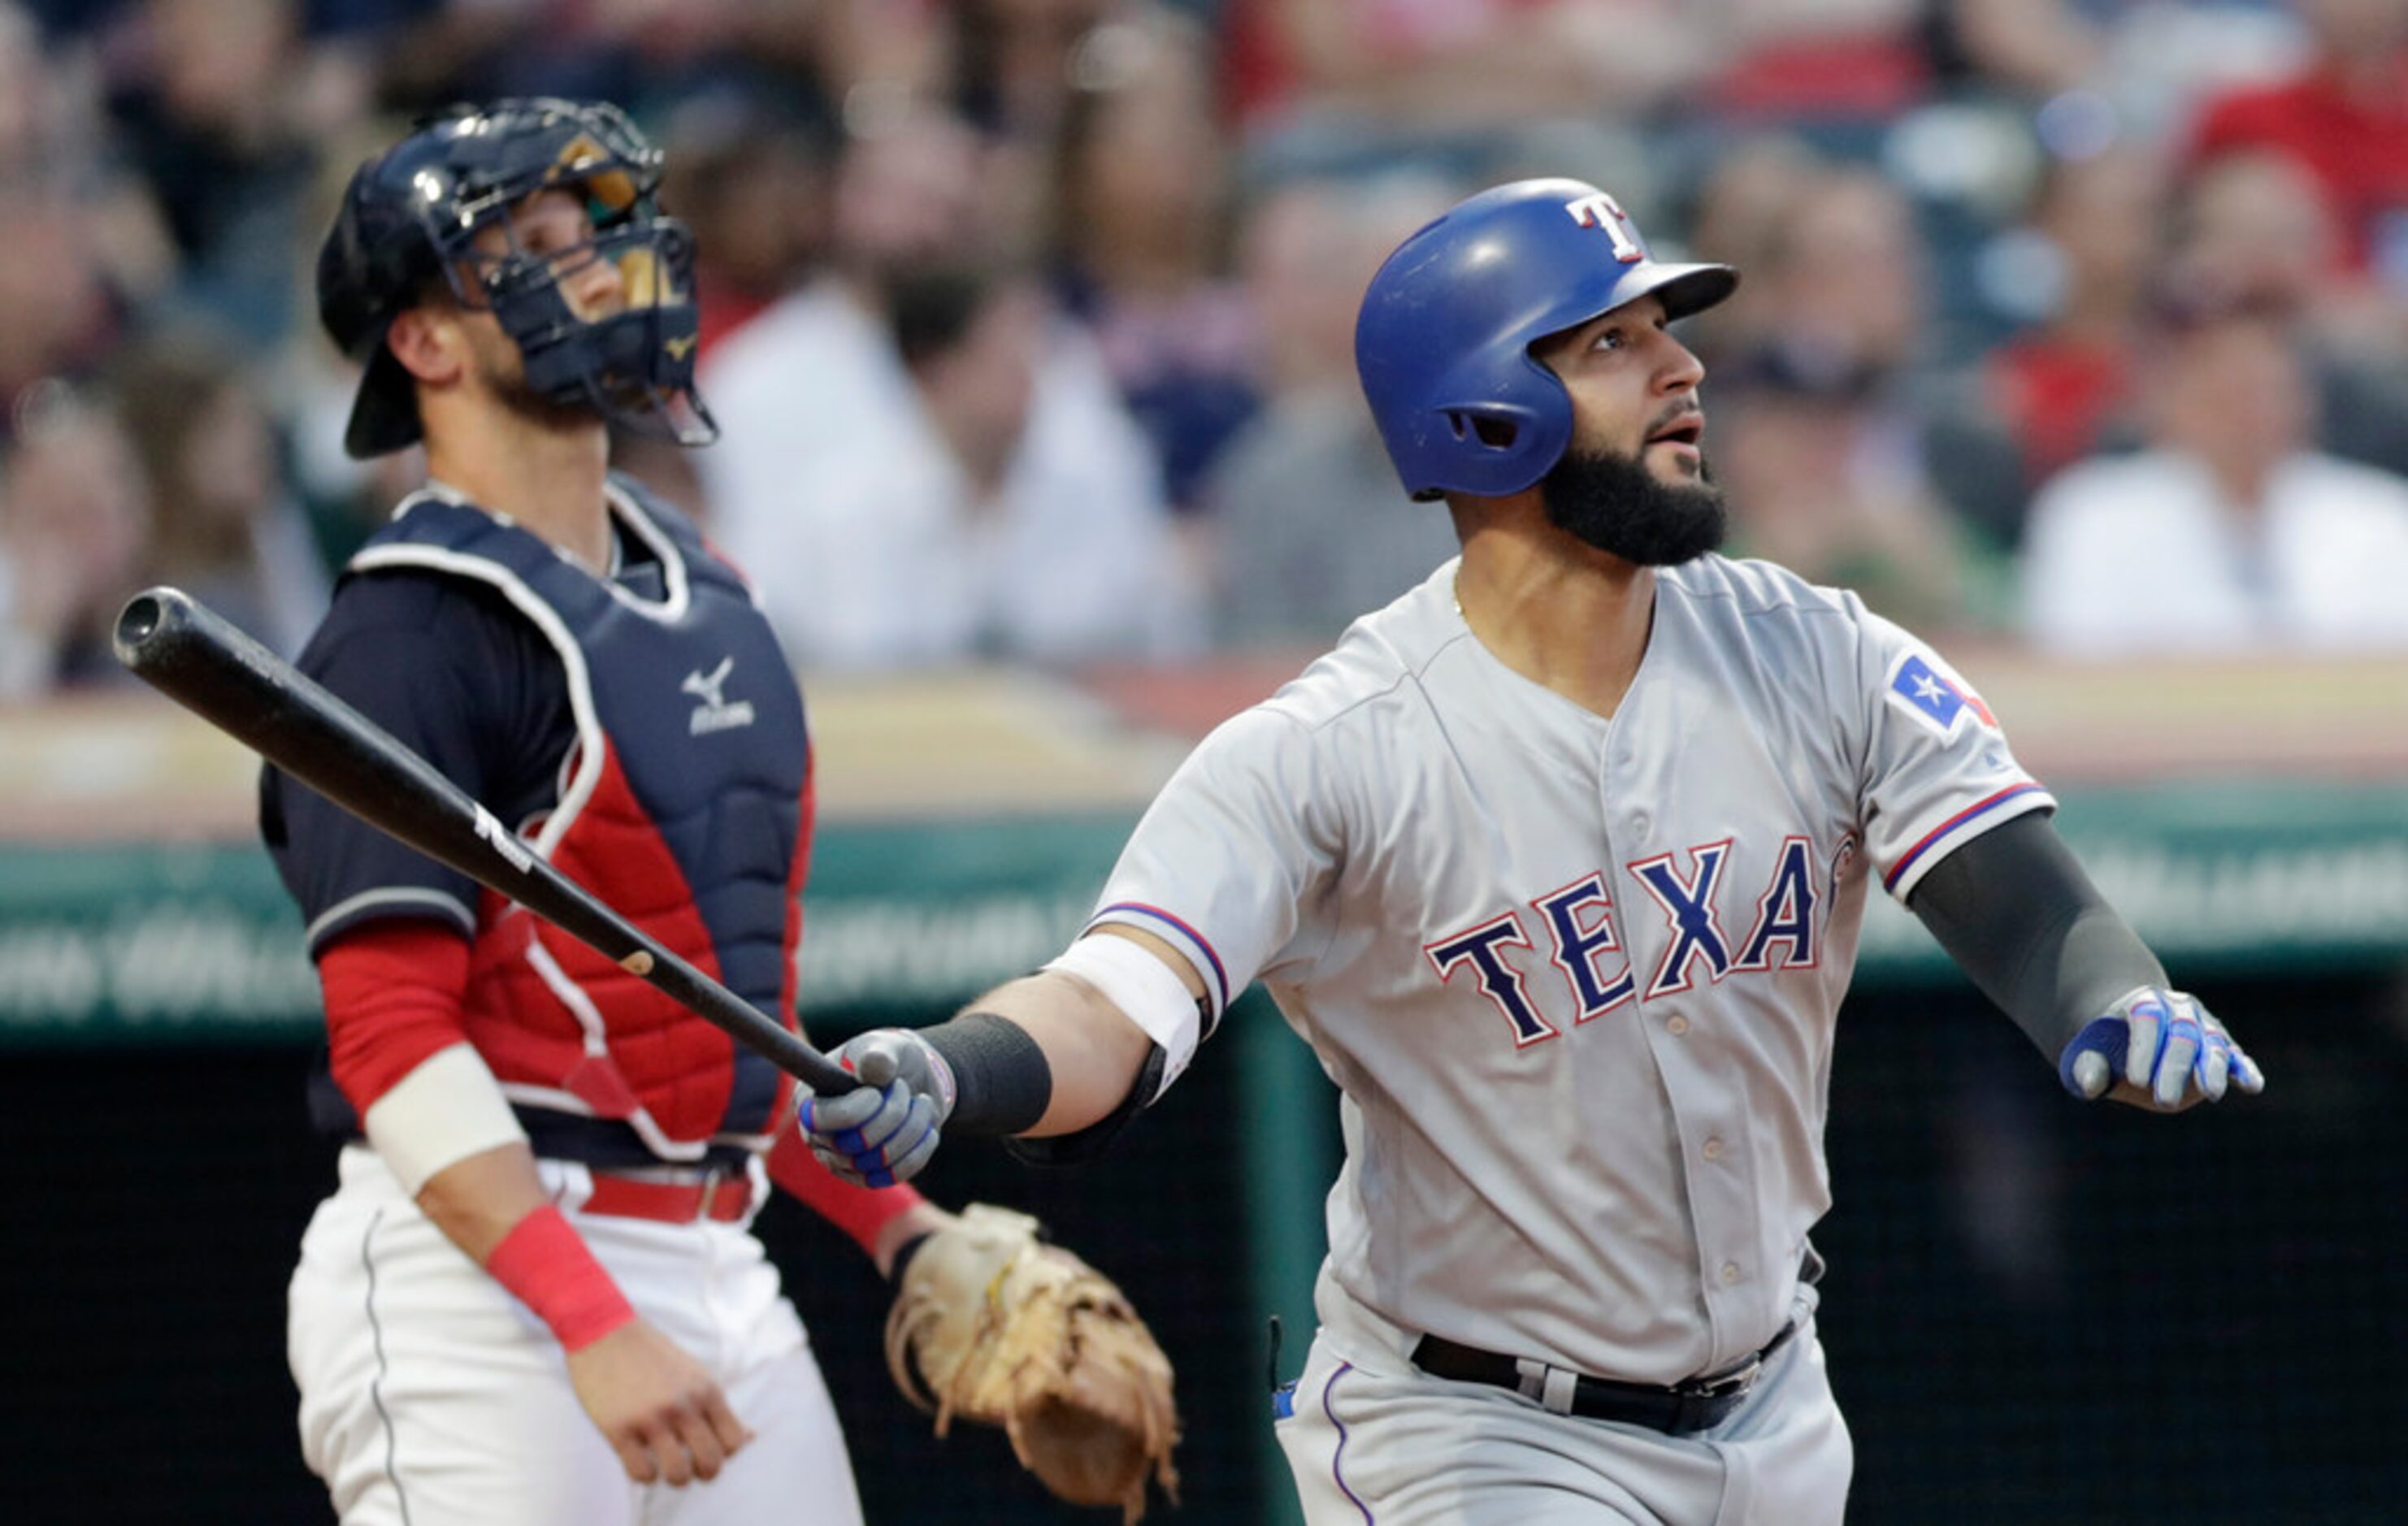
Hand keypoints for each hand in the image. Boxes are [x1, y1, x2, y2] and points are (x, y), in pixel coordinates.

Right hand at [563, 1317, 751, 1485]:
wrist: (605, 1331)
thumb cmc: (654, 1357)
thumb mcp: (696, 1376)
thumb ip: (719, 1409)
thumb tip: (751, 1438)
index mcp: (707, 1390)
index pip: (735, 1443)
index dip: (724, 1455)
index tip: (706, 1448)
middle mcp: (683, 1405)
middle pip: (712, 1464)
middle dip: (703, 1473)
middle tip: (688, 1464)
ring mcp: (651, 1417)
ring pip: (679, 1476)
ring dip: (674, 1477)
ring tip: (663, 1464)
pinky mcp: (618, 1428)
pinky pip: (641, 1474)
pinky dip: (643, 1474)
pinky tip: (638, 1458)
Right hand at [796, 1029, 955, 1186]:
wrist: (914, 1082)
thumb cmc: (890, 1060)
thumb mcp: (885, 1046)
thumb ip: (880, 1053)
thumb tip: (875, 1065)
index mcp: (809, 1101)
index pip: (818, 1120)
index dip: (853, 1110)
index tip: (876, 1091)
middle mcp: (820, 1137)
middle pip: (855, 1144)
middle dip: (892, 1113)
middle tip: (903, 1087)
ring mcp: (842, 1162)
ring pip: (880, 1161)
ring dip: (912, 1128)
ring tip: (922, 1103)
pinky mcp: (868, 1177)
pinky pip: (894, 1175)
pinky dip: (918, 1150)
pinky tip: (929, 1130)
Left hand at [2058, 986, 2264, 1110]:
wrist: (2134, 1037)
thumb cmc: (2108, 1048)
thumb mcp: (2088, 1054)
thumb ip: (2087, 1067)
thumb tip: (2090, 1086)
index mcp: (2143, 1001)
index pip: (2146, 1020)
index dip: (2143, 1049)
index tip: (2135, 1080)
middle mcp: (2179, 1008)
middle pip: (2181, 1034)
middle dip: (2174, 1068)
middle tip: (2164, 1101)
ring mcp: (2204, 1025)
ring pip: (2212, 1043)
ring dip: (2213, 1069)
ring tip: (2211, 1094)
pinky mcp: (2222, 1047)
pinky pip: (2236, 1057)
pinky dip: (2245, 1070)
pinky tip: (2252, 1086)